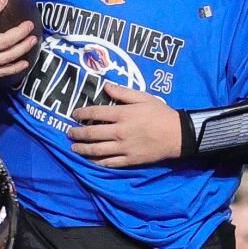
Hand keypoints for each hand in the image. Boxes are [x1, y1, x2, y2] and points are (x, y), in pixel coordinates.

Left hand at [67, 82, 181, 166]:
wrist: (177, 135)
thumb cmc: (160, 113)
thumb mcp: (143, 97)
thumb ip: (123, 92)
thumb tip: (105, 86)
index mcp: (123, 114)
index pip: (96, 112)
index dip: (82, 113)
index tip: (74, 114)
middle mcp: (119, 132)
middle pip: (92, 133)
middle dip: (77, 133)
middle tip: (69, 133)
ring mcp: (123, 148)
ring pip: (97, 150)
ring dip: (82, 149)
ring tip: (74, 148)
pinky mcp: (129, 160)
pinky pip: (109, 162)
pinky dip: (97, 162)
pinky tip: (90, 161)